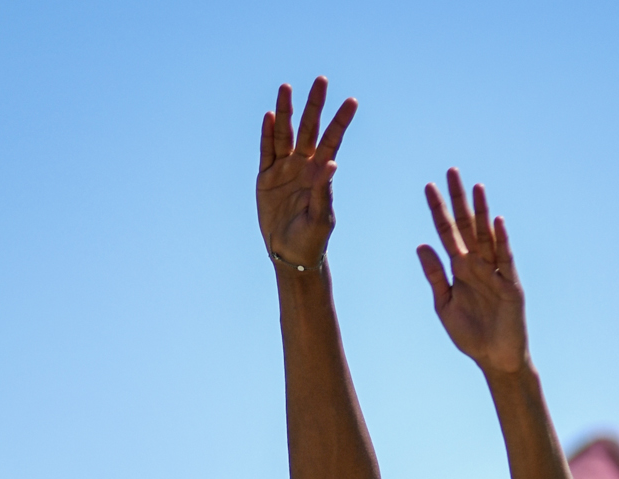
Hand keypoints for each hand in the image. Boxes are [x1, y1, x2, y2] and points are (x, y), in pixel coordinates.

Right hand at [257, 78, 355, 269]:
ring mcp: (284, 169)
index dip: (340, 121)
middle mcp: (303, 165)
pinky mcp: (266, 178)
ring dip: (285, 112)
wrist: (290, 256)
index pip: (332, 141)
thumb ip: (324, 191)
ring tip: (286, 88)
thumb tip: (331, 163)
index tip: (352, 101)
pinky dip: (267, 135)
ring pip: (284, 134)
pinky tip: (270, 117)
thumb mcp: (321, 218)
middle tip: (321, 81)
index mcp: (320, 173)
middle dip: (314, 106)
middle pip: (308, 129)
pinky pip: (266, 152)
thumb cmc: (312, 240)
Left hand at [417, 170, 528, 375]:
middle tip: (451, 172)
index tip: (428, 187)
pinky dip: (502, 241)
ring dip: (481, 212)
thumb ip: (435, 276)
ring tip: (476, 187)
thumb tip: (421, 245)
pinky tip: (496, 222)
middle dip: (459, 200)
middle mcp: (477, 264)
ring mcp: (495, 272)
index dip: (437, 210)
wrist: (494, 359)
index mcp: (460, 268)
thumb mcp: (444, 305)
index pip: (446, 232)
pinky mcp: (510, 285)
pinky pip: (505, 259)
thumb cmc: (471, 334)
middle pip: (466, 226)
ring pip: (487, 236)